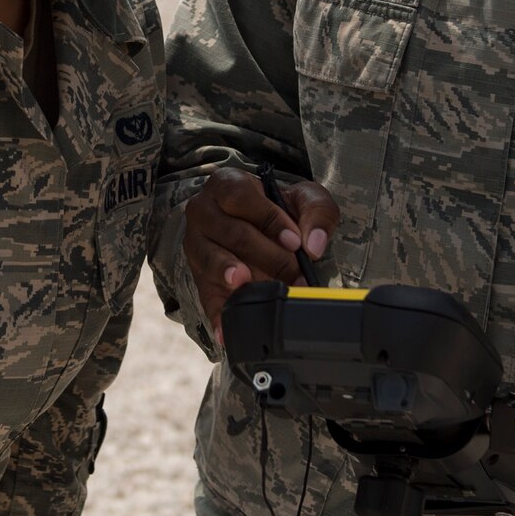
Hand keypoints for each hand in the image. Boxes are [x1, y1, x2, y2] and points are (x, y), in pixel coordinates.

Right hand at [182, 168, 339, 342]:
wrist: (260, 225)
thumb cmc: (280, 209)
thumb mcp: (304, 199)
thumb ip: (317, 212)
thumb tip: (314, 244)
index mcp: (225, 184)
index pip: (240, 196)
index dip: (268, 218)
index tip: (294, 241)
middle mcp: (203, 211)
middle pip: (231, 231)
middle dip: (265, 254)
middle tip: (294, 272)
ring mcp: (197, 245)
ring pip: (210, 259)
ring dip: (229, 273)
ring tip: (243, 282)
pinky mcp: (199, 276)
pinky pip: (205, 296)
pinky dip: (216, 314)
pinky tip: (225, 331)